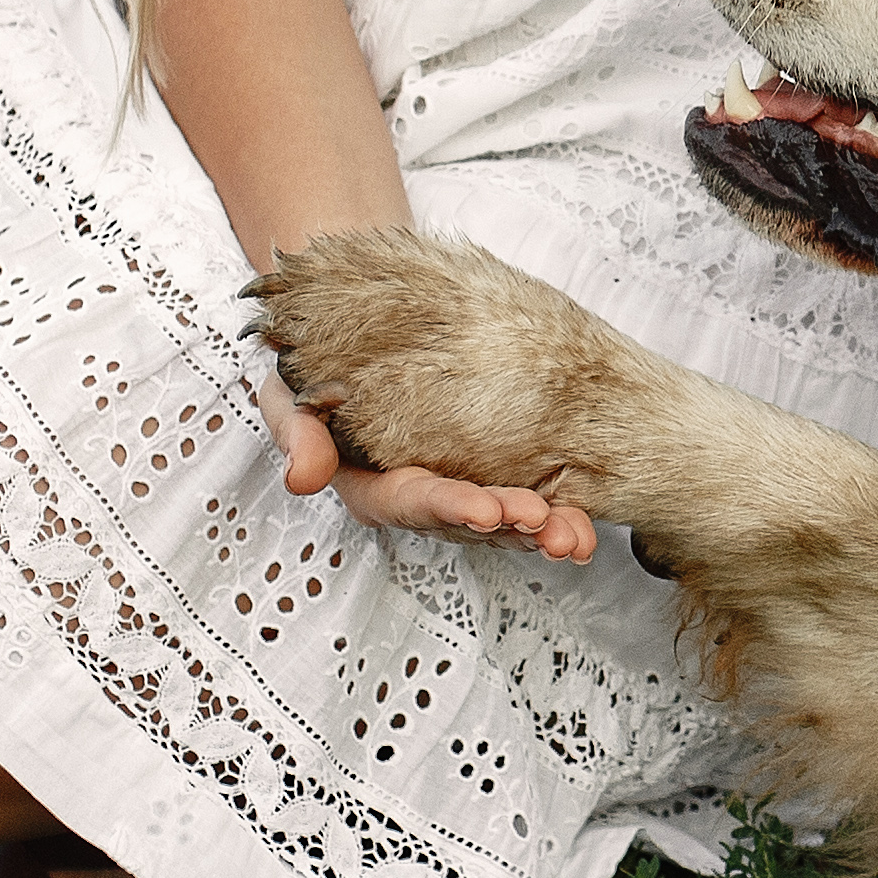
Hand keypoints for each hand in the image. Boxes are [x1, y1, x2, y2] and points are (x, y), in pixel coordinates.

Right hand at [262, 363, 597, 556]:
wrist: (351, 341)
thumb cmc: (315, 373)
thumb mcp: (289, 397)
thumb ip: (297, 434)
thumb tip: (304, 477)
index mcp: (376, 486)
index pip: (413, 502)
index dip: (450, 508)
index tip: (486, 510)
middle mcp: (424, 497)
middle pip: (469, 521)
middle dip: (510, 526)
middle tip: (547, 525)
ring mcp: (462, 489)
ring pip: (506, 520)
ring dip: (543, 530)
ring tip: (577, 536)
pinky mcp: (493, 471)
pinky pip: (529, 495)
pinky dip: (561, 510)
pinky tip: (588, 523)